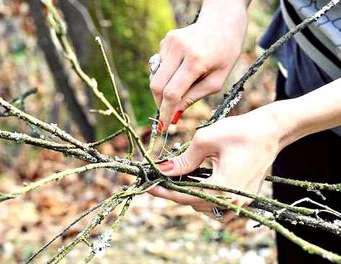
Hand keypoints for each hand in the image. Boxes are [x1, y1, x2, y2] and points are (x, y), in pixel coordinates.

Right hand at [151, 0, 247, 129]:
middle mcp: (179, 48)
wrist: (223, 20)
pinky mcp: (165, 40)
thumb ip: (193, 97)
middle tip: (166, 113)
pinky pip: (159, 66)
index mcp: (196, 60)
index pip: (172, 93)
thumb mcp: (216, 81)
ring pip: (155, 77)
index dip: (165, 112)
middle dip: (159, 103)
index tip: (163, 126)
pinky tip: (181, 69)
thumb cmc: (225, 53)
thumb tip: (173, 114)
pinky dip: (166, 75)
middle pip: (157, 86)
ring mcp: (169, 42)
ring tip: (180, 88)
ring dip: (163, 89)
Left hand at [152, 103, 283, 220]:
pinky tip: (201, 184)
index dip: (165, 192)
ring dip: (192, 196)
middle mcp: (233, 202)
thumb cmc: (240, 131)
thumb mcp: (206, 140)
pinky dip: (207, 200)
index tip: (149, 186)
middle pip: (194, 204)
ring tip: (182, 179)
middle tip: (163, 178)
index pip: (185, 197)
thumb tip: (163, 171)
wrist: (272, 131)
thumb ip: (183, 160)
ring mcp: (240, 204)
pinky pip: (219, 209)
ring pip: (205, 209)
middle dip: (178, 191)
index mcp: (223, 188)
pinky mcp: (244, 200)